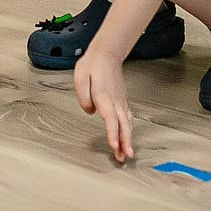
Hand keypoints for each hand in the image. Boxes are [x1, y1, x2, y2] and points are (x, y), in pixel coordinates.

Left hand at [74, 45, 134, 163]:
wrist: (107, 54)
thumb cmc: (93, 65)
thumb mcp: (81, 77)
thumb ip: (83, 97)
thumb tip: (90, 111)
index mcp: (104, 96)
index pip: (110, 118)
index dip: (112, 133)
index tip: (113, 145)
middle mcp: (115, 101)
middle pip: (123, 124)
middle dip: (125, 142)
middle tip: (125, 156)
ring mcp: (121, 101)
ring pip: (127, 123)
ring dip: (128, 139)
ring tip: (126, 153)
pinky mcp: (122, 101)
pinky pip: (128, 118)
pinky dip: (129, 130)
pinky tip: (128, 138)